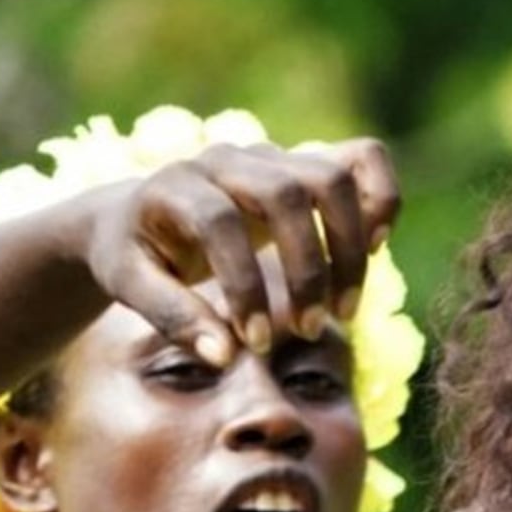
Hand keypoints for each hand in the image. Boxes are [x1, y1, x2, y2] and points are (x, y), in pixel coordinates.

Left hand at [73, 136, 395, 366]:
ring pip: (333, 175)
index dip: (243, 285)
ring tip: (343, 310)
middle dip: (306, 270)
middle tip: (306, 330)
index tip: (254, 344)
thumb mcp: (130, 286)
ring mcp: (272, 156)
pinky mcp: (304, 162)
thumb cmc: (136, 256)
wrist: (140, 215)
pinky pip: (363, 158)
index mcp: (174, 184)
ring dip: (349, 247)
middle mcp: (227, 159)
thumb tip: (225, 356)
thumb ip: (172, 317)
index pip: (221, 223)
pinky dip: (381, 199)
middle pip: (288, 193)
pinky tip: (375, 248)